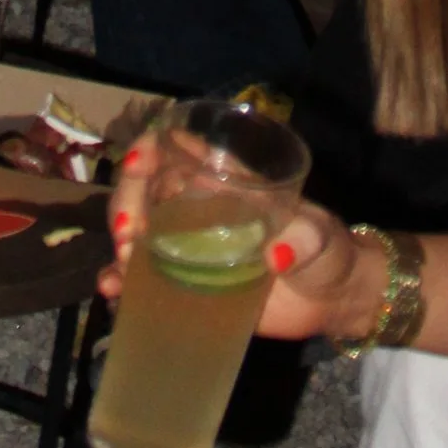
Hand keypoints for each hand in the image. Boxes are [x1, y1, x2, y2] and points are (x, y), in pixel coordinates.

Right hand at [98, 128, 363, 343]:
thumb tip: (275, 255)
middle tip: (130, 238)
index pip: (177, 147)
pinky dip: (123, 282)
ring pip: (138, 234)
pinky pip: (146, 280)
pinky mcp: (190, 287)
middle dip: (126, 205)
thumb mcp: (321, 238)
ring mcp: (190, 249)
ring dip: (119, 247)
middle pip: (145, 191)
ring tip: (120, 273)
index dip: (150, 147)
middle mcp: (199, 209)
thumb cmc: (328, 252)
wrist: (333, 301)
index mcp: (227, 183)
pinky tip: (114, 293)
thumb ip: (306, 239)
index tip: (139, 166)